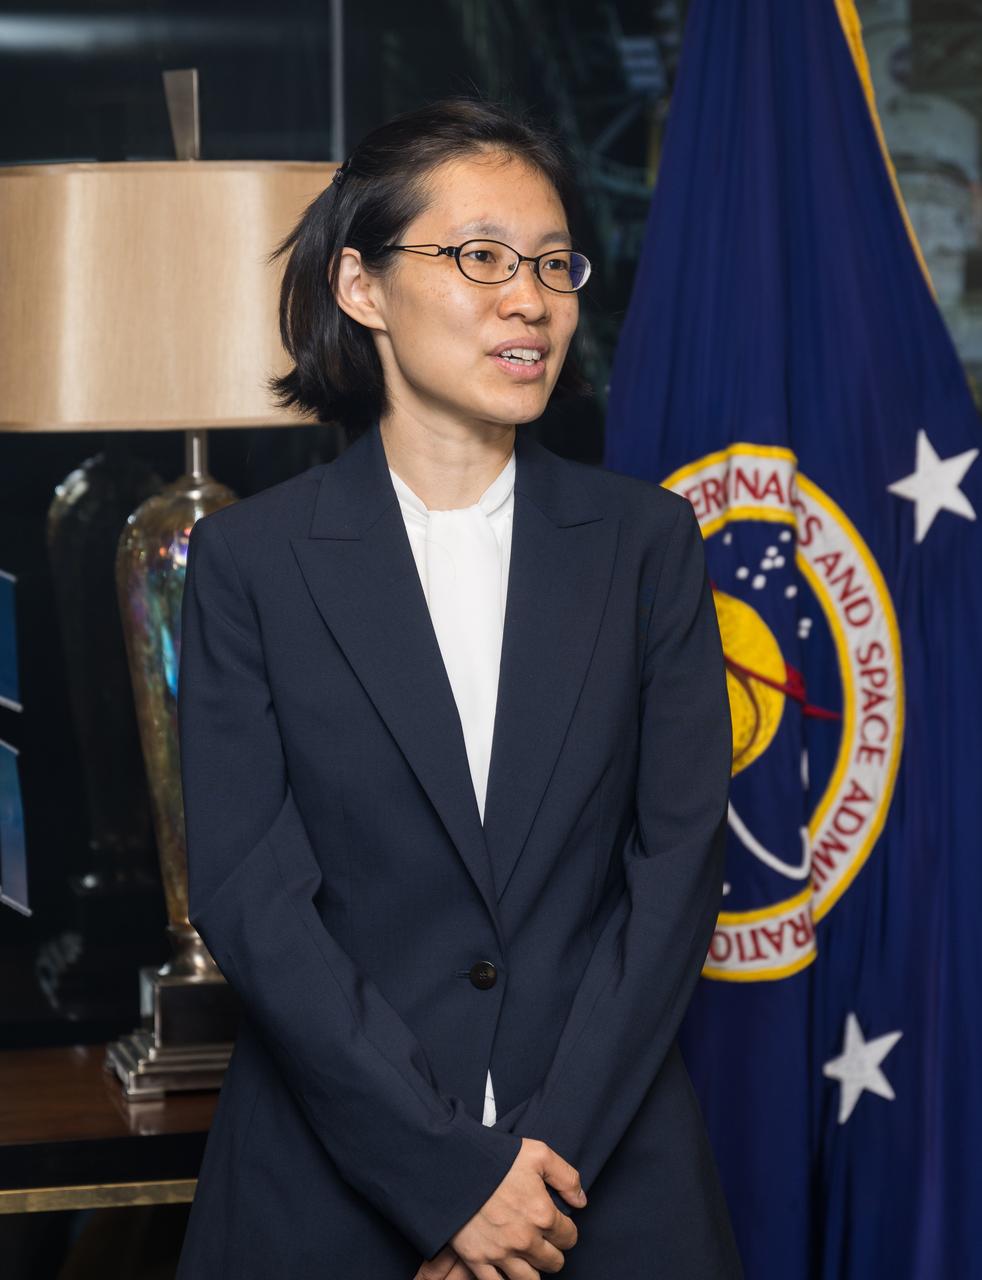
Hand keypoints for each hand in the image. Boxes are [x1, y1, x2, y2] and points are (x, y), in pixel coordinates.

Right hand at [413, 1137, 585, 1279]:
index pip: (569, 1238)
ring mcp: (501, 1253)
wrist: (453, 1164)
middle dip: (551, 1251)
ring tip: (527, 1257)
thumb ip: (567, 1177)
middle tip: (541, 1239)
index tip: (556, 1223)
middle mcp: (525, 1240)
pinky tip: (508, 1274)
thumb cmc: (496, 1156)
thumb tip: (581, 1202)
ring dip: (533, 1270)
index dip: (565, 1230)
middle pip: (553, 1262)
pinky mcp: (477, 1260)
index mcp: (543, 1214)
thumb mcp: (539, 1153)